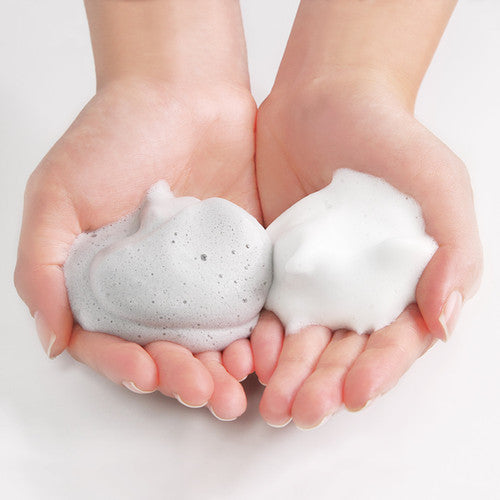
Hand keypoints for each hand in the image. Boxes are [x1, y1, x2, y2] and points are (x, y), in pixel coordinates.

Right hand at [15, 79, 258, 420]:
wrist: (183, 91)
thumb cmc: (113, 135)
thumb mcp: (57, 196)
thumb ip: (43, 268)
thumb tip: (53, 338)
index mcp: (105, 279)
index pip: (110, 340)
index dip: (124, 365)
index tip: (146, 373)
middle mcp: (152, 285)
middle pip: (165, 349)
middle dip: (183, 377)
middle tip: (205, 394)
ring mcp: (199, 276)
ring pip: (210, 338)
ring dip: (221, 367)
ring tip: (236, 384)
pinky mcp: (240, 261)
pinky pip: (249, 305)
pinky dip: (254, 332)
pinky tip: (262, 348)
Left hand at [252, 76, 481, 428]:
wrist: (327, 99)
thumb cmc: (391, 138)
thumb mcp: (438, 186)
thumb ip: (453, 250)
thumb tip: (445, 319)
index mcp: (405, 281)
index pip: (395, 340)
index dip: (379, 370)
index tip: (355, 394)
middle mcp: (360, 290)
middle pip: (343, 349)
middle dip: (324, 383)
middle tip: (300, 411)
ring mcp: (316, 280)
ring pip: (303, 337)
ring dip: (289, 372)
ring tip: (271, 401)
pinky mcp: (276, 264)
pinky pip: (268, 306)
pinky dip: (261, 333)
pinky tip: (251, 355)